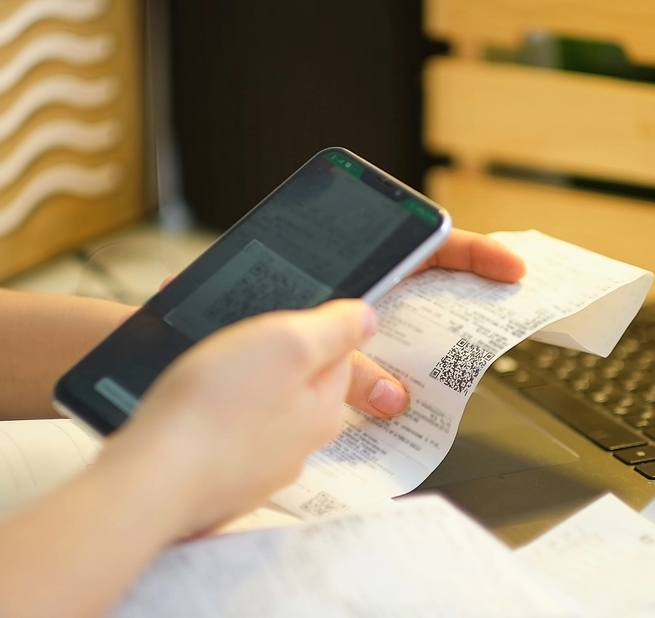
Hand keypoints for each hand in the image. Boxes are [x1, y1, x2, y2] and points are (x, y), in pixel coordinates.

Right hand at [97, 299, 374, 537]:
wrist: (147, 479)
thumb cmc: (215, 407)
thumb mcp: (286, 343)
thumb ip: (333, 328)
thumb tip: (366, 318)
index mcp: (322, 412)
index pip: (337, 355)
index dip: (307, 326)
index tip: (274, 317)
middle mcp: (296, 446)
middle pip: (293, 381)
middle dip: (263, 353)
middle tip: (227, 338)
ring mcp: (253, 469)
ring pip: (252, 405)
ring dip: (228, 378)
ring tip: (196, 363)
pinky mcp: (214, 480)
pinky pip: (217, 431)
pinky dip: (202, 409)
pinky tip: (178, 401)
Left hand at [156, 229, 524, 417]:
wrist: (144, 345)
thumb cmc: (202, 318)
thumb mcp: (289, 344)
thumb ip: (346, 370)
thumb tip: (398, 399)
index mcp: (339, 260)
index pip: (419, 244)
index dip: (470, 253)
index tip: (511, 268)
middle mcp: (339, 285)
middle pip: (417, 282)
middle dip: (462, 292)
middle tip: (503, 306)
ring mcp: (326, 317)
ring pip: (390, 326)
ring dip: (422, 348)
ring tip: (456, 369)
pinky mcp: (310, 349)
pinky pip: (357, 363)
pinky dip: (378, 382)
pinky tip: (393, 409)